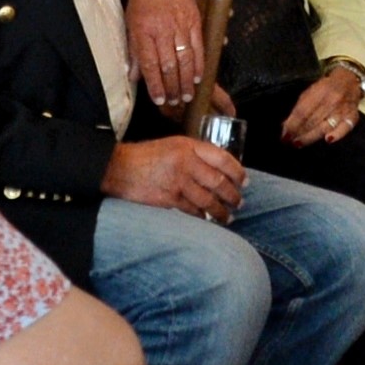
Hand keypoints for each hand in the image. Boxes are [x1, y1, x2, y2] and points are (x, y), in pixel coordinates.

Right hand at [103, 137, 244, 218]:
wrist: (119, 168)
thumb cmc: (146, 156)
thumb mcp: (172, 145)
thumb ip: (194, 154)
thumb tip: (217, 170)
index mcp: (188, 146)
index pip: (222, 158)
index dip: (237, 171)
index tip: (245, 181)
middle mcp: (186, 163)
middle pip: (218, 182)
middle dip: (232, 195)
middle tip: (240, 202)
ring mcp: (177, 182)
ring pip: (208, 200)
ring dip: (221, 211)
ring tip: (228, 217)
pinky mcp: (169, 199)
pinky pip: (192, 211)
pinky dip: (202, 217)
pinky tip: (208, 220)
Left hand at [125, 0, 202, 109]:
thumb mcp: (130, 22)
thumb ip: (134, 50)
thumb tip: (134, 76)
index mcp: (143, 31)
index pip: (150, 64)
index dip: (155, 85)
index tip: (159, 100)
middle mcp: (162, 29)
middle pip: (169, 65)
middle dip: (173, 88)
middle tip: (175, 102)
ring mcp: (180, 24)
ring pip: (186, 59)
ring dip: (188, 81)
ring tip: (188, 95)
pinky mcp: (194, 20)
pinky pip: (199, 46)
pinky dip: (200, 64)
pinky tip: (199, 76)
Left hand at [282, 64, 364, 147]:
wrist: (350, 79)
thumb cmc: (326, 87)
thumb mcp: (311, 91)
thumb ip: (300, 106)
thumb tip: (287, 125)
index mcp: (320, 91)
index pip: (303, 111)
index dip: (292, 125)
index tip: (284, 135)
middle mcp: (332, 100)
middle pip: (313, 121)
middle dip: (299, 133)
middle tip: (289, 142)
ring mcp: (344, 109)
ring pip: (326, 126)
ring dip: (311, 137)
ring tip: (299, 144)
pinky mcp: (353, 116)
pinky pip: (346, 127)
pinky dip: (337, 134)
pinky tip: (328, 140)